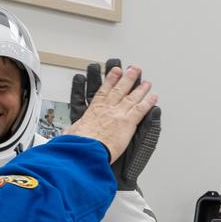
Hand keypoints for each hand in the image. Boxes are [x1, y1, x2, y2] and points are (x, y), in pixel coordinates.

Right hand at [65, 64, 158, 178]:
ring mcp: (118, 114)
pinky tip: (153, 97)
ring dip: (139, 87)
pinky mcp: (127, 122)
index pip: (102, 92)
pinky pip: (141, 109)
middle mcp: (106, 110)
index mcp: (92, 112)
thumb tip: (66, 132)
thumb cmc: (76, 147)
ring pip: (131, 97)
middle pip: (118, 90)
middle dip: (127, 78)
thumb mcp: (69, 135)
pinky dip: (148, 102)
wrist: (85, 153)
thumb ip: (71, 131)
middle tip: (133, 69)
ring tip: (145, 80)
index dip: (109, 80)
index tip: (114, 71)